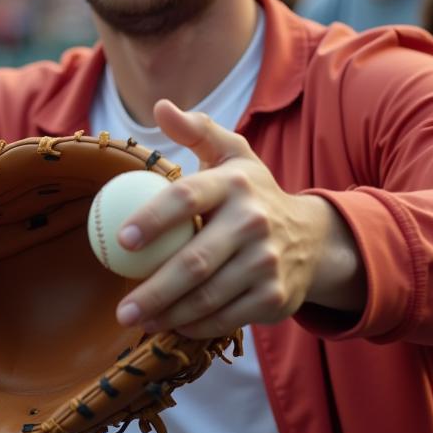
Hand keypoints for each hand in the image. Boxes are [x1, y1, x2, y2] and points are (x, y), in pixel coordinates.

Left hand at [113, 100, 365, 338]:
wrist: (312, 238)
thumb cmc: (252, 192)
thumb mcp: (232, 154)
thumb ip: (197, 130)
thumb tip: (162, 107)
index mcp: (235, 183)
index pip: (187, 197)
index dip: (153, 218)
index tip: (122, 240)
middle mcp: (254, 222)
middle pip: (195, 262)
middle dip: (153, 289)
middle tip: (121, 307)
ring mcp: (267, 262)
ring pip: (207, 297)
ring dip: (167, 314)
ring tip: (136, 318)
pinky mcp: (274, 297)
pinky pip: (225, 318)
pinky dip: (194, 326)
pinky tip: (170, 326)